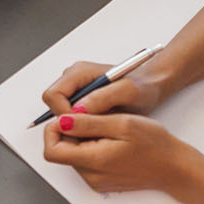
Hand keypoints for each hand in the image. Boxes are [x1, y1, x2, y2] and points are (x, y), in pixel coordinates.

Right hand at [40, 59, 166, 118]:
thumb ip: (103, 97)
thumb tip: (79, 109)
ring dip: (76, 124)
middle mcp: (74, 79)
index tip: (80, 126)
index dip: (63, 114)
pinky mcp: (82, 100)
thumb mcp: (128, 91)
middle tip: (90, 130)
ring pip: (62, 113)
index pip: (53, 95)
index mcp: (79, 72)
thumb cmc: (142, 86)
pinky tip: (99, 128)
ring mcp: (77, 90)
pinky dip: (82, 126)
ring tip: (98, 128)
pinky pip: (72, 116)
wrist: (151, 86)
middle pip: (54, 105)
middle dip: (68, 121)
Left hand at [41, 111, 195, 194]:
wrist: (174, 168)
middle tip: (92, 118)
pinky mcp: (101, 180)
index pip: (51, 150)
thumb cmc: (154, 144)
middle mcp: (91, 176)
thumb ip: (88, 123)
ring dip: (81, 138)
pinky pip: (85, 161)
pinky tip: (109, 138)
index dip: (53, 129)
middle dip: (69, 131)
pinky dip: (90, 146)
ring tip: (105, 127)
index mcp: (93, 161)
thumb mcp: (121, 124)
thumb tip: (61, 121)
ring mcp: (96, 180)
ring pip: (72, 154)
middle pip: (61, 151)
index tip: (67, 115)